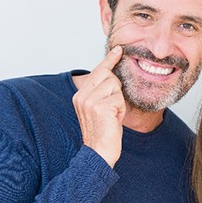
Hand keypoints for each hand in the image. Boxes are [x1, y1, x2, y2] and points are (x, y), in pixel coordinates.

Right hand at [72, 46, 126, 167]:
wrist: (99, 153)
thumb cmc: (103, 133)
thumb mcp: (100, 109)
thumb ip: (102, 93)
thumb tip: (114, 75)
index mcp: (80, 95)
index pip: (97, 71)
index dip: (109, 60)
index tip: (118, 49)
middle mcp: (81, 96)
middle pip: (108, 75)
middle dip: (116, 90)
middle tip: (112, 109)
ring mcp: (89, 101)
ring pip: (115, 86)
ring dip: (119, 101)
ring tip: (113, 116)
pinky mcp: (99, 107)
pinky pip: (119, 99)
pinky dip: (121, 110)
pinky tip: (114, 120)